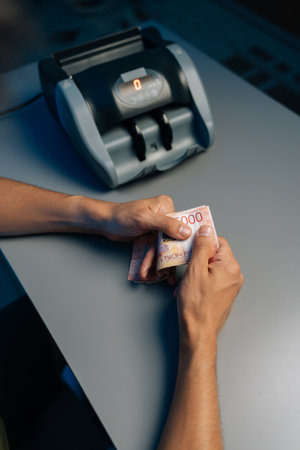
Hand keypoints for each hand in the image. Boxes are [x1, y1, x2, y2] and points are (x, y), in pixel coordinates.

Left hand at [76, 195, 190, 282]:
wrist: (106, 223)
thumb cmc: (122, 216)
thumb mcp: (145, 219)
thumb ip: (166, 224)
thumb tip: (185, 231)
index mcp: (166, 205)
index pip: (181, 225)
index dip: (183, 242)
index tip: (184, 257)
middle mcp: (165, 215)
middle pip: (174, 238)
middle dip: (171, 256)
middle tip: (172, 273)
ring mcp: (159, 226)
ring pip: (165, 247)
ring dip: (161, 262)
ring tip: (160, 276)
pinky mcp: (152, 236)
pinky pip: (157, 249)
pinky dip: (154, 260)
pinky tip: (152, 270)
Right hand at [177, 225, 243, 350]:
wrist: (198, 331)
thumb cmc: (196, 304)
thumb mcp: (195, 269)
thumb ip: (201, 247)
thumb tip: (206, 229)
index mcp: (230, 266)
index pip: (218, 241)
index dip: (202, 243)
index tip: (191, 248)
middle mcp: (235, 275)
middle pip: (216, 254)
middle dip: (198, 259)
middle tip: (186, 268)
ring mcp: (232, 286)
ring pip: (212, 267)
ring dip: (198, 271)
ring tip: (187, 282)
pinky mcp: (226, 294)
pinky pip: (214, 279)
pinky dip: (201, 280)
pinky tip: (191, 289)